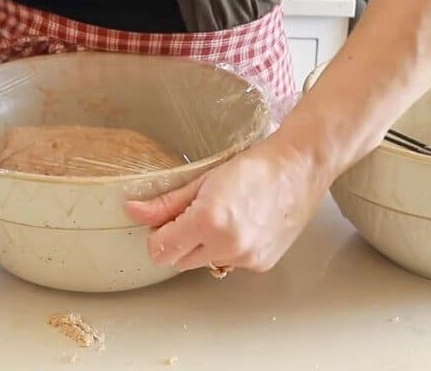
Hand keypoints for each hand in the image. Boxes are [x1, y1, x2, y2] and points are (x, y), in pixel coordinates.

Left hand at [124, 138, 324, 272]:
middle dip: (179, 242)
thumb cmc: (254, 166)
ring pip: (205, 264)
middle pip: (179, 262)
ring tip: (226, 216)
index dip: (157, 236)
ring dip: (205, 247)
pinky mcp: (261, 264)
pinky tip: (243, 225)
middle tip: (197, 214)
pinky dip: (229, 249)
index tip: (167, 222)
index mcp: (207, 221)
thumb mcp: (203, 180)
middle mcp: (227, 245)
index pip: (159, 250)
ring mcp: (246, 258)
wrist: (298, 168)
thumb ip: (166, 203)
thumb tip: (132, 212)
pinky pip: (230, 263)